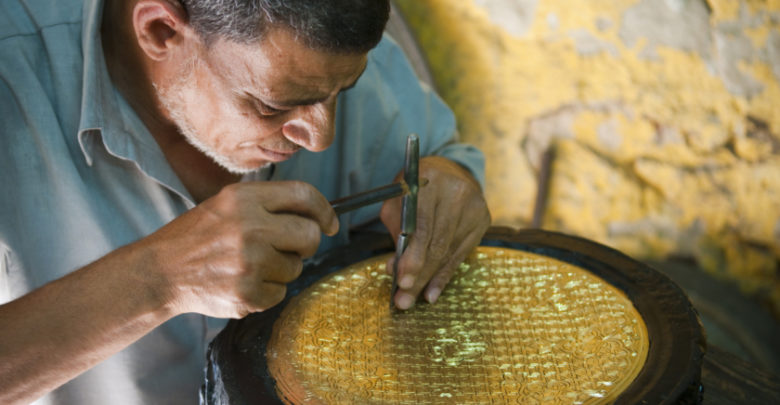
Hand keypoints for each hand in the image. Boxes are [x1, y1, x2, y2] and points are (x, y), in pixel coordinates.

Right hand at [139, 181, 337, 317]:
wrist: (161, 271)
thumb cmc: (200, 235)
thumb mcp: (228, 203)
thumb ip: (269, 204)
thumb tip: (318, 216)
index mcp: (244, 198)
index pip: (304, 195)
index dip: (324, 210)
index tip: (331, 223)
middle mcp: (249, 228)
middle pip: (310, 235)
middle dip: (307, 243)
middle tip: (291, 248)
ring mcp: (249, 263)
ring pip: (296, 267)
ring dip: (283, 269)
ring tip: (252, 265)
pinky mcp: (247, 294)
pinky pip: (281, 293)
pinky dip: (268, 291)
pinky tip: (244, 282)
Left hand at [380, 156, 490, 309]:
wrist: (448, 171)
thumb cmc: (415, 189)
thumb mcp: (397, 199)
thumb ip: (396, 229)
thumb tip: (395, 269)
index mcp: (430, 180)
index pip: (422, 226)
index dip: (412, 257)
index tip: (400, 281)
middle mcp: (457, 192)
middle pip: (437, 243)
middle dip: (418, 275)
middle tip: (403, 300)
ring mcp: (474, 206)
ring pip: (448, 252)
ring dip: (428, 280)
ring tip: (412, 299)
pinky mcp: (483, 219)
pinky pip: (460, 255)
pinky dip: (444, 275)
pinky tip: (432, 292)